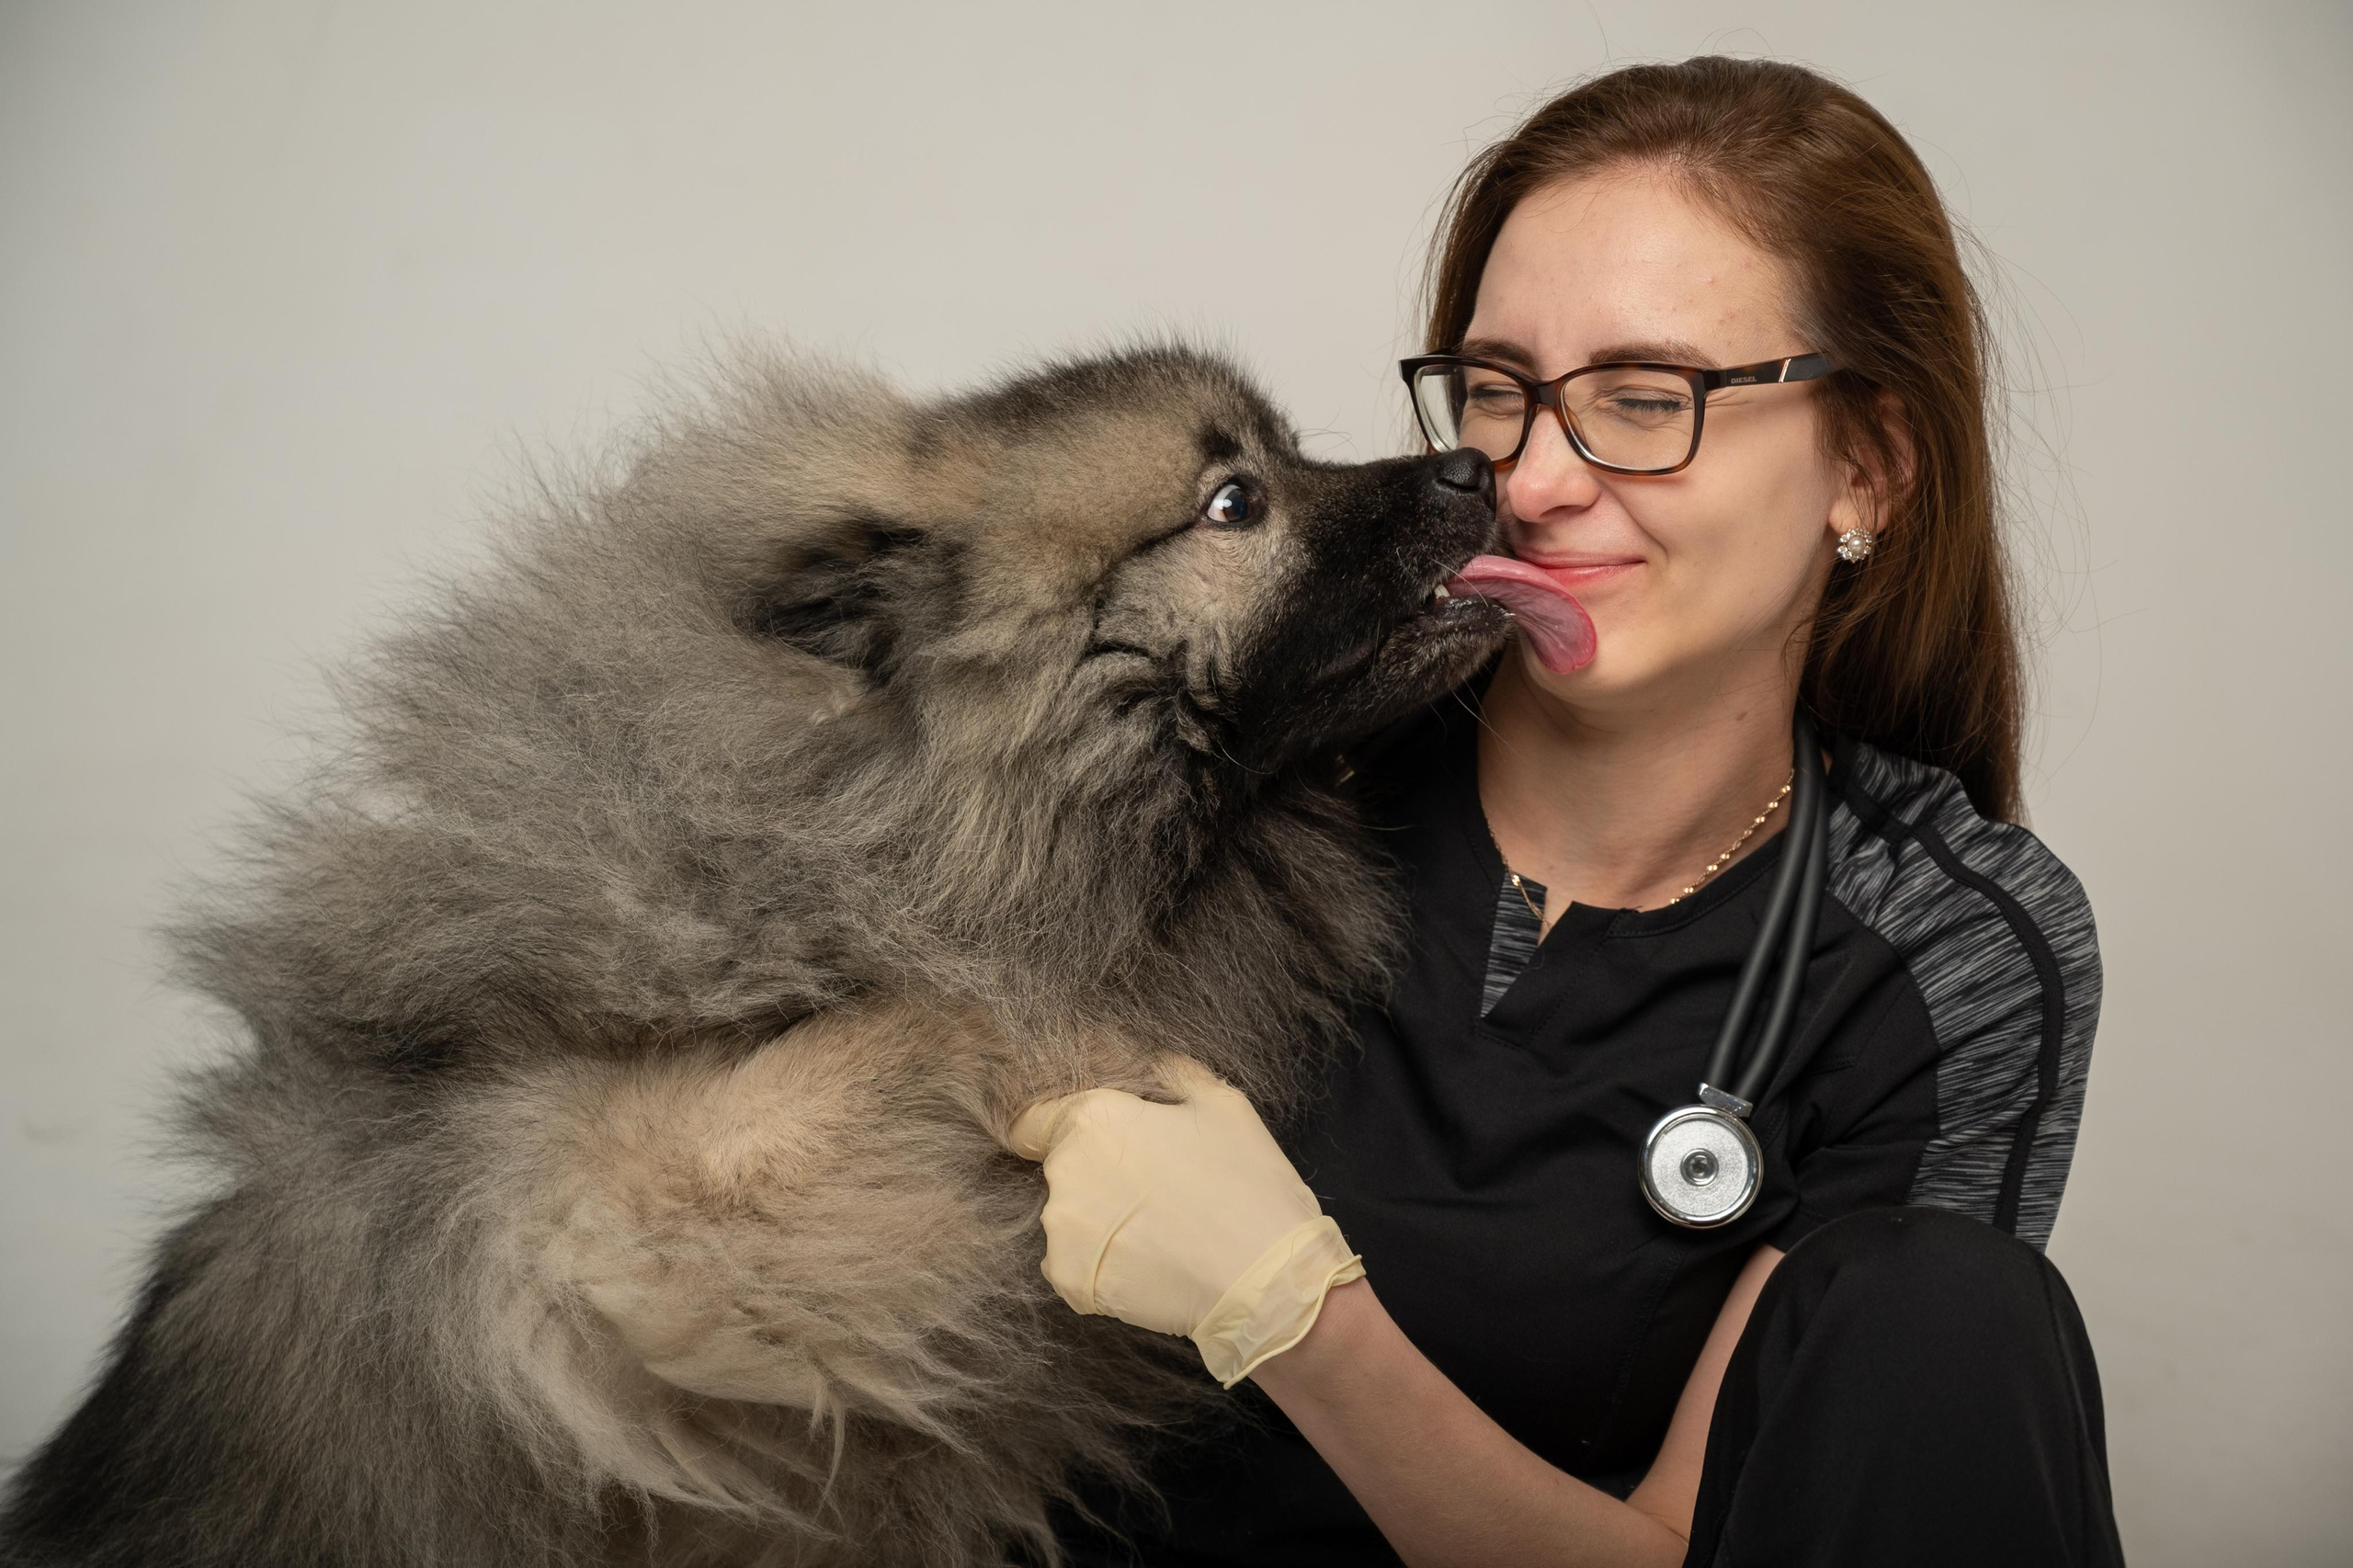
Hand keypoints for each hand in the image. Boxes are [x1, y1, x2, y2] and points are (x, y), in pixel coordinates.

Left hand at [1008, 1057, 1363, 1386]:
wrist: (1266, 1280)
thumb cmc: (1247, 1184)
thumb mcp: (1220, 1103)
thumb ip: (1168, 1073)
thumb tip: (1145, 1063)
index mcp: (1093, 1119)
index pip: (1033, 1120)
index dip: (1058, 1128)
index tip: (1097, 1147)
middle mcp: (1064, 1171)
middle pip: (1060, 1168)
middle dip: (1096, 1174)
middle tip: (1152, 1191)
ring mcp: (1062, 1231)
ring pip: (1069, 1218)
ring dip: (1099, 1222)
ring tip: (1157, 1232)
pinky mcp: (1070, 1282)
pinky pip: (1075, 1264)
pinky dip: (1102, 1266)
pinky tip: (1149, 1264)